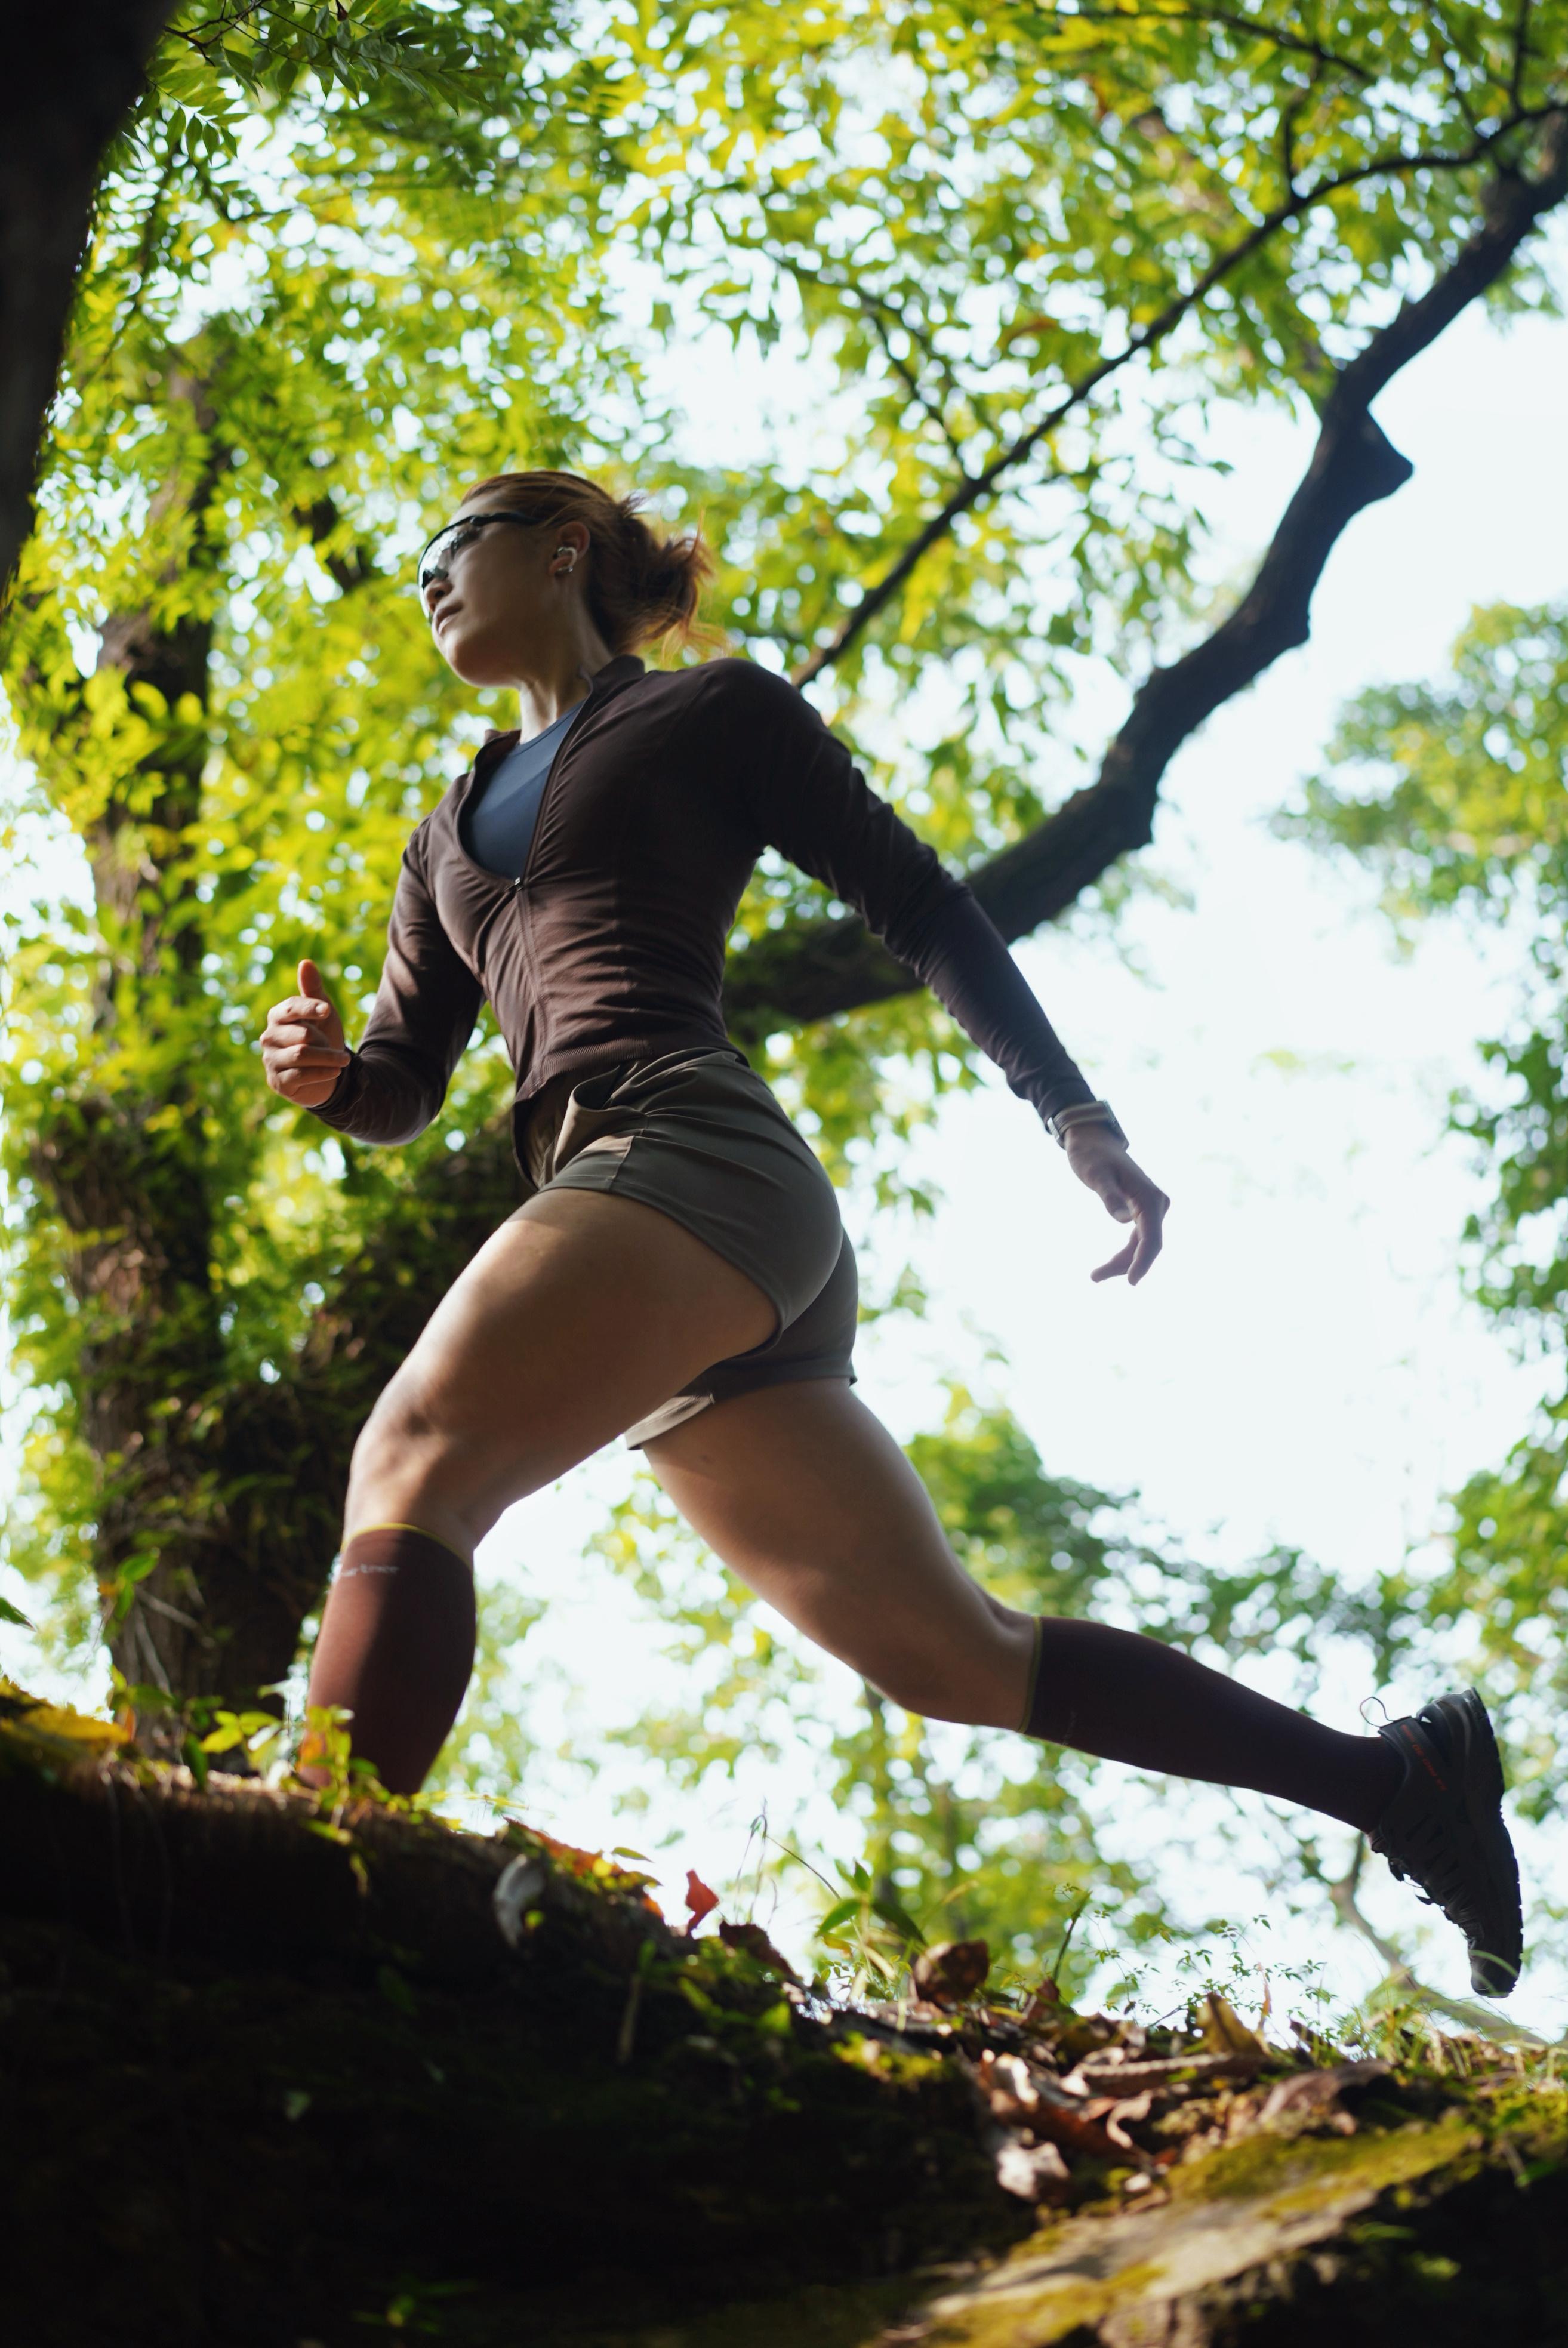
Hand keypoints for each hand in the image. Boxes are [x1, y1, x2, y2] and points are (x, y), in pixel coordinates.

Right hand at [260, 958, 350, 1106]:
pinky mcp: (277, 1081)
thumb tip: (305, 962)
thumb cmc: (322, 1038)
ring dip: (329, 1058)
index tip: (327, 1011)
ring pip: (302, 1055)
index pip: (291, 1007)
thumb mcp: (323, 1013)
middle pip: (301, 1034)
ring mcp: (270, 1060)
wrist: (326, 1074)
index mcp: (277, 1016)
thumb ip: (313, 989)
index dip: (311, 1008)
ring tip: (343, 1060)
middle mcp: (269, 1037)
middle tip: (336, 1048)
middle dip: (324, 1041)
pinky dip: (323, 1073)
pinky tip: (335, 1072)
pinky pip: (301, 1075)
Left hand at [1064, 1123, 1168, 1284]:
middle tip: (1095, 1277)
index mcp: (1149, 1197)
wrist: (1093, 1141)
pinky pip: (1139, 1237)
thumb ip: (1110, 1196)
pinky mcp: (1144, 1210)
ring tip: (1096, 1276)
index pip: (1151, 1238)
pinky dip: (1126, 1253)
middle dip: (1126, 1266)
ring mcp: (1152, 1207)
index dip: (1143, 1262)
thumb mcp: (1096, 1175)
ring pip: (1143, 1244)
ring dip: (1123, 1262)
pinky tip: (1111, 1265)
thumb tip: (1125, 1221)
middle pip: (1148, 1245)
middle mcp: (1156, 1203)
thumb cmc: (1092, 1156)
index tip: (1131, 1282)